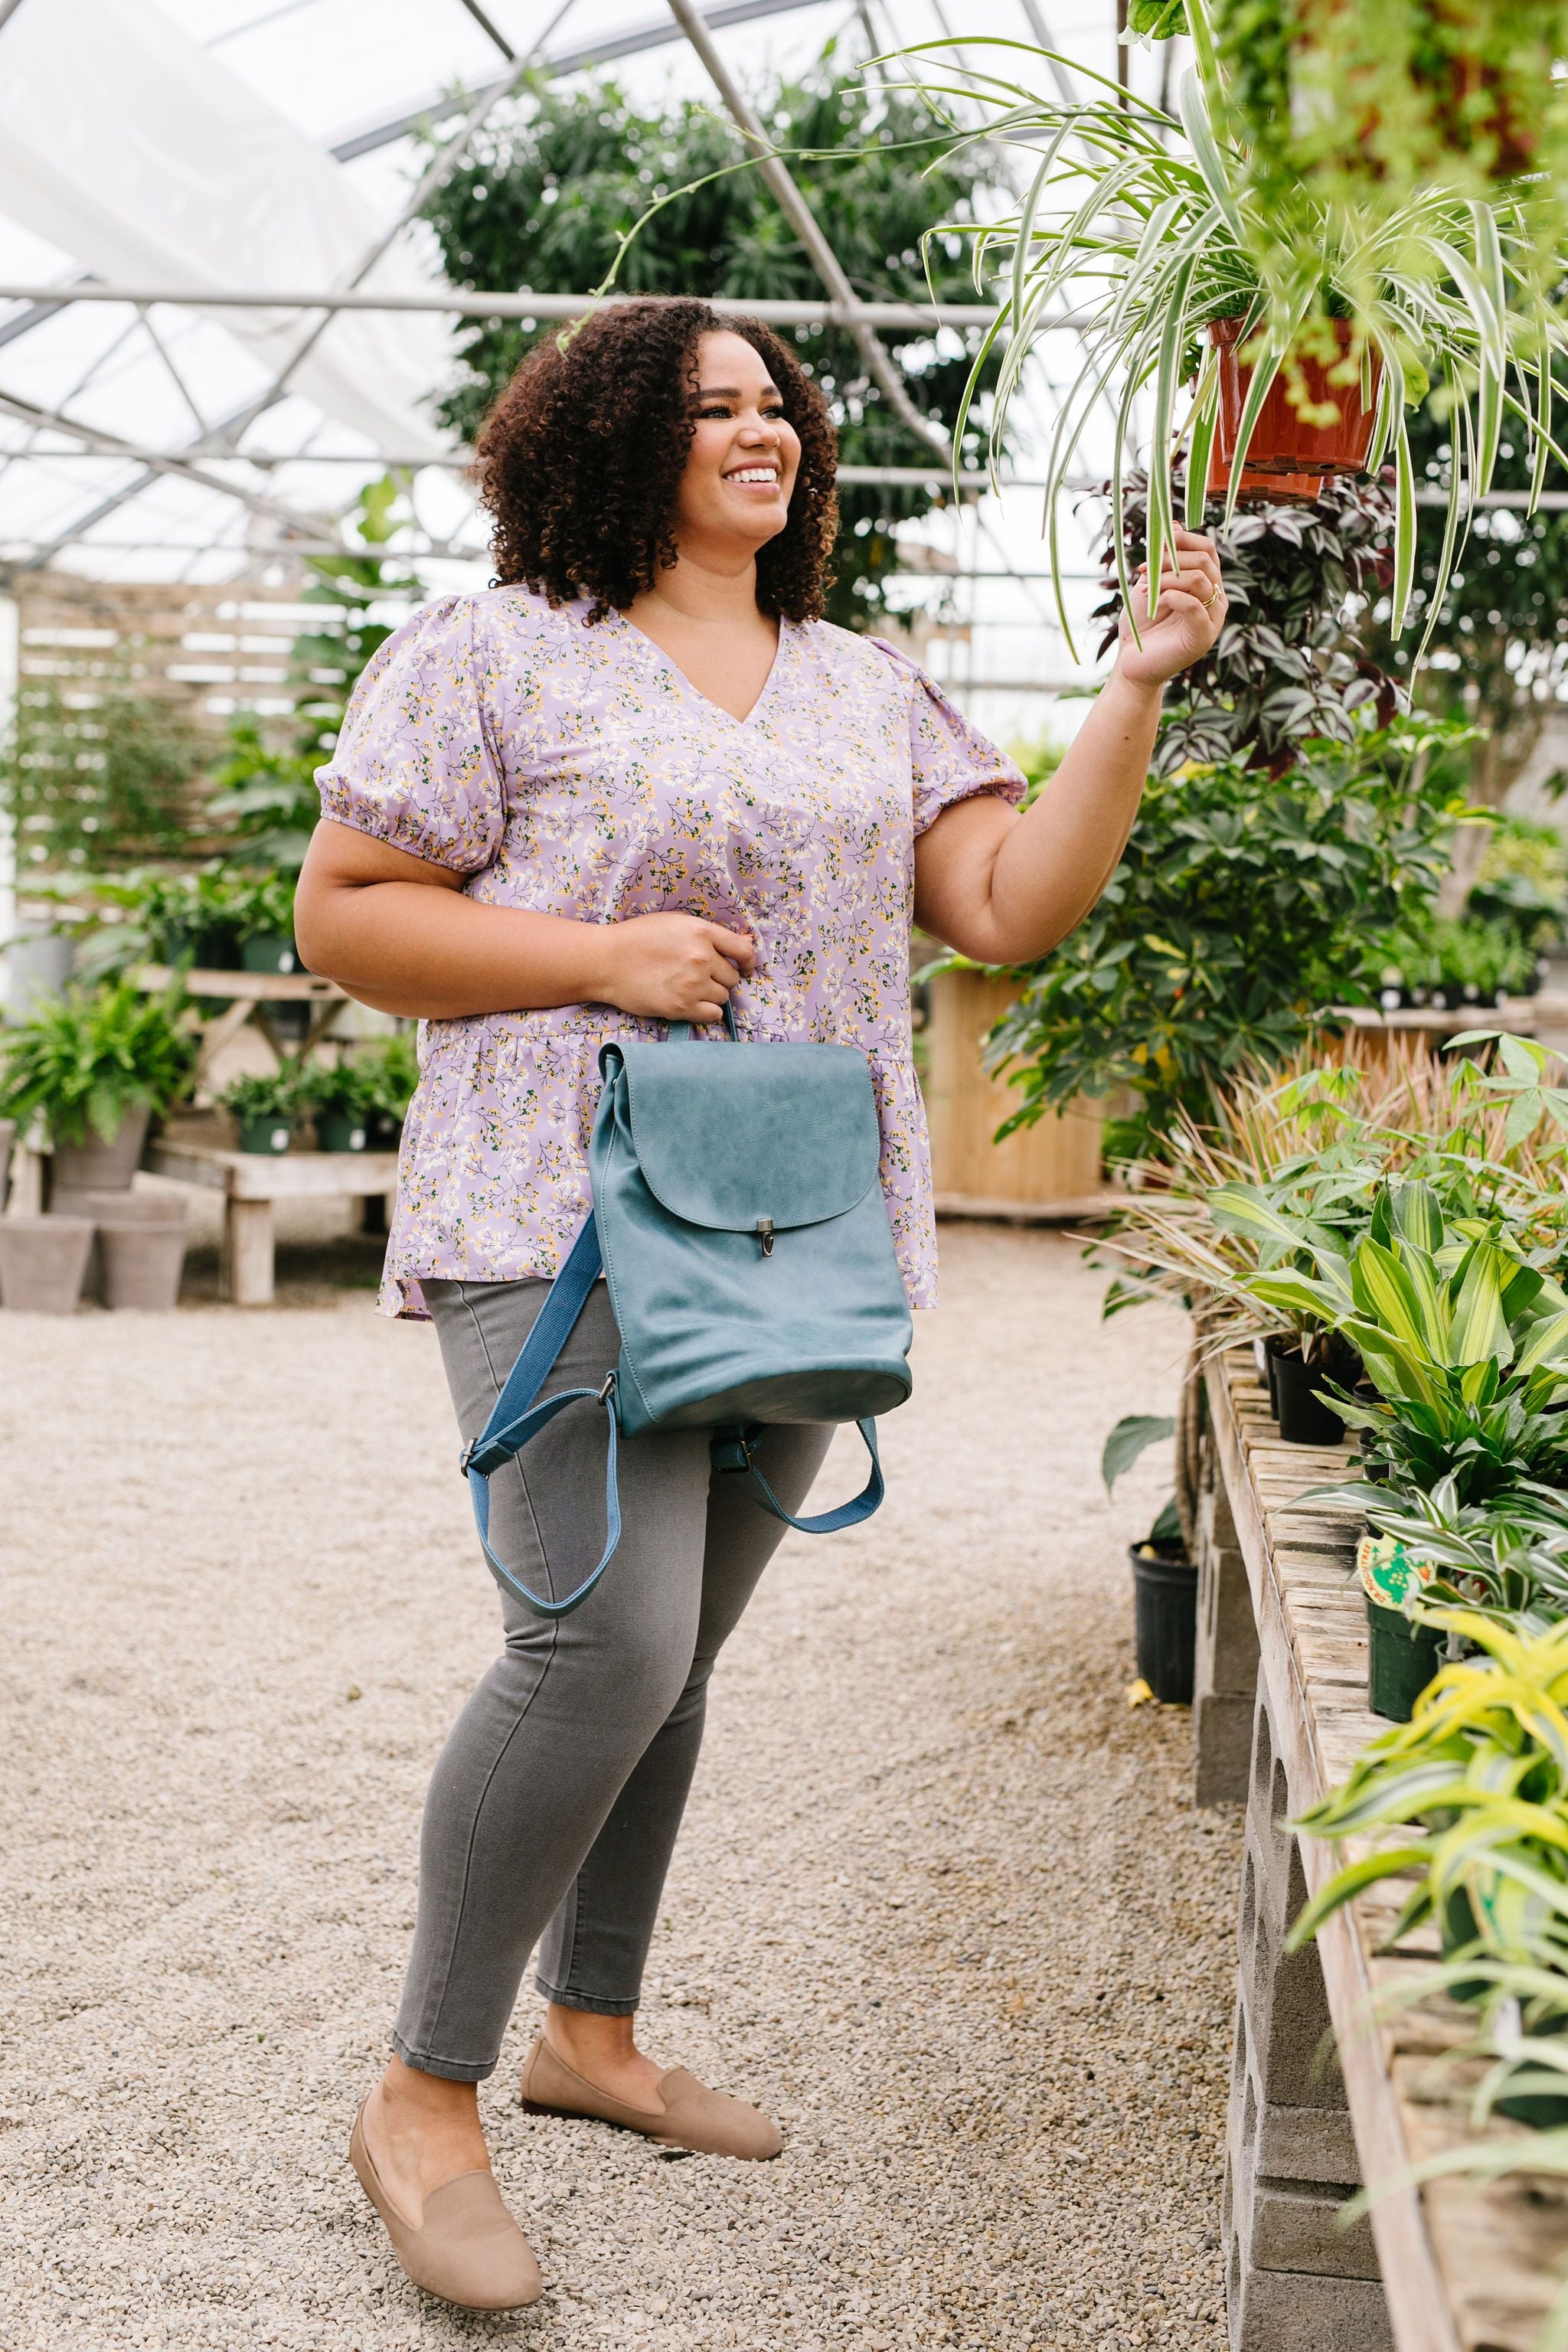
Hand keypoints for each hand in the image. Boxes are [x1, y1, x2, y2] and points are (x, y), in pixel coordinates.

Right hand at [597, 911, 755, 1023]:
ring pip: (723, 997)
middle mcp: (701, 958)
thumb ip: (711, 935)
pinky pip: (713, 1015)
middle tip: (698, 976)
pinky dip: (706, 1012)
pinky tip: (691, 1003)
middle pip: (732, 977)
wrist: (605, 961)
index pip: (744, 951)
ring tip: (688, 988)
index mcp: (702, 932)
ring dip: (711, 995)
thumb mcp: (676, 923)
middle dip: (720, 978)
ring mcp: (692, 984)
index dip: (748, 962)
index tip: (745, 968)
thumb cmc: (638, 938)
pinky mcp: (681, 1007)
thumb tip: (749, 943)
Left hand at [1115, 526, 1226, 688]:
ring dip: (1166, 578)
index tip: (1154, 546)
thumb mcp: (1150, 583)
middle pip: (1205, 559)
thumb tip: (1174, 523)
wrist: (1133, 661)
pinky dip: (1172, 597)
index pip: (1207, 548)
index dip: (1182, 539)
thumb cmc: (1142, 624)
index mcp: (1206, 582)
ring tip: (1144, 590)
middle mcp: (1215, 597)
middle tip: (1144, 568)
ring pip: (1198, 579)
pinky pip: (1194, 605)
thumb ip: (1164, 558)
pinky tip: (1156, 602)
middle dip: (1170, 558)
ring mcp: (1213, 617)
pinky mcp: (1204, 635)